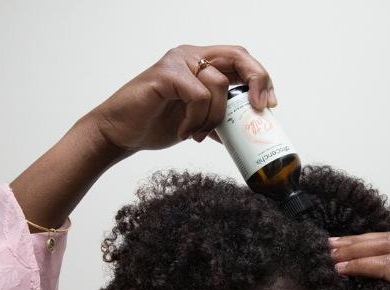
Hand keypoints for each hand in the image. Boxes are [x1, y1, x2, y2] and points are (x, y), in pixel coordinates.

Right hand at [88, 44, 276, 158]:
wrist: (120, 133)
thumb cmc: (154, 124)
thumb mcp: (198, 122)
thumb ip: (219, 119)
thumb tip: (246, 130)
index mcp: (200, 63)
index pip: (239, 59)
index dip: (260, 77)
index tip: (269, 104)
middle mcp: (190, 56)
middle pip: (238, 56)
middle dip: (257, 81)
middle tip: (259, 108)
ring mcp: (177, 62)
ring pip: (218, 84)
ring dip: (214, 116)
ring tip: (199, 133)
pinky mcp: (165, 74)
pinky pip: (198, 95)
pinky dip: (196, 118)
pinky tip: (185, 131)